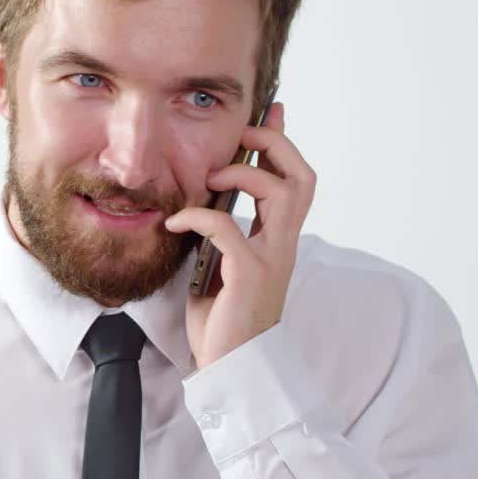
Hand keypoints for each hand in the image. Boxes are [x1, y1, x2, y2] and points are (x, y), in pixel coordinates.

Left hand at [164, 103, 315, 368]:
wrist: (231, 368)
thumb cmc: (224, 318)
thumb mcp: (223, 263)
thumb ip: (223, 232)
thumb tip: (206, 198)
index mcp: (279, 239)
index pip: (296, 180)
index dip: (284, 142)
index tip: (270, 110)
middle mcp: (284, 244)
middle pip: (301, 177)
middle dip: (275, 145)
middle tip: (244, 137)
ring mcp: (272, 258)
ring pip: (280, 192)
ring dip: (243, 174)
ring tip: (209, 181)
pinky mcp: (250, 274)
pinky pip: (229, 228)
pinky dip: (199, 216)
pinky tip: (176, 223)